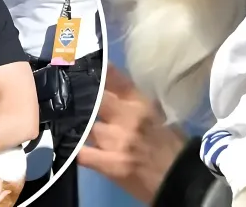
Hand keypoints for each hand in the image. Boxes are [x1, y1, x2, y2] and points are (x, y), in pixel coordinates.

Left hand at [76, 65, 185, 201]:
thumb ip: (133, 102)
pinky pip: (82, 153)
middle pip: (94, 98)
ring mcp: (117, 141)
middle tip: (67, 92)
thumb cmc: (171, 146)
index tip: (81, 63)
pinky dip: (74, 148)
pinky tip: (68, 144)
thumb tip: (111, 90)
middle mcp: (127, 118)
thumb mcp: (156, 115)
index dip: (96, 70)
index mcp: (141, 103)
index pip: (114, 78)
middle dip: (80, 95)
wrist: (182, 181)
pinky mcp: (110, 164)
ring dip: (75, 123)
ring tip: (63, 118)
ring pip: (84, 124)